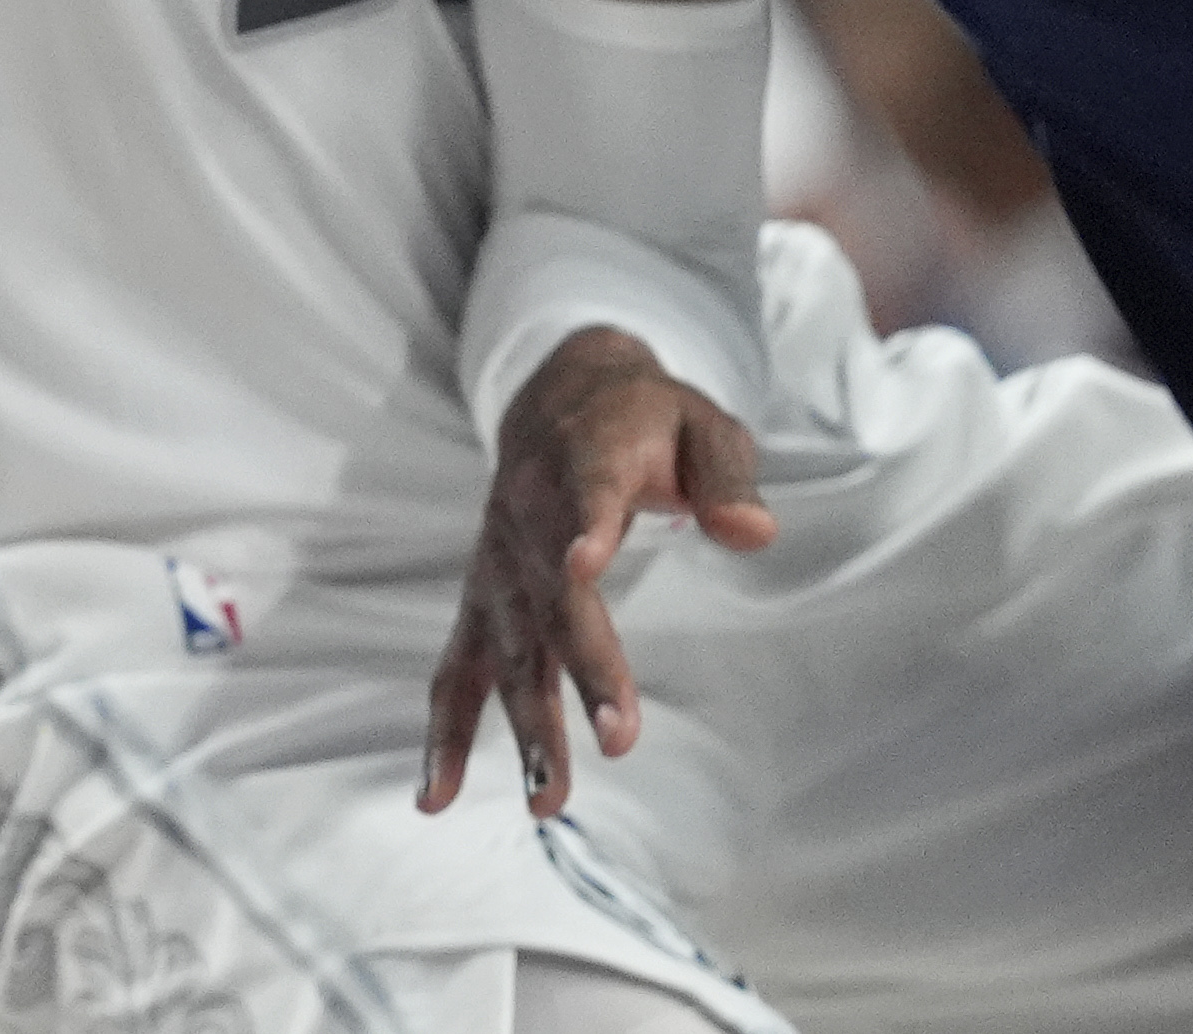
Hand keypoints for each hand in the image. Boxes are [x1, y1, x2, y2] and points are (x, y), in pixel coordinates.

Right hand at [419, 327, 773, 822]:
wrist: (558, 395)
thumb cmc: (646, 420)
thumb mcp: (702, 423)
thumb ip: (726, 477)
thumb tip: (753, 534)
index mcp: (584, 456)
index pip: (586, 492)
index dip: (586, 525)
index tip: (585, 562)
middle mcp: (528, 515)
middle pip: (553, 597)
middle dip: (583, 666)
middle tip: (621, 738)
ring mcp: (498, 565)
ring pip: (508, 649)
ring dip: (525, 722)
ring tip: (548, 797)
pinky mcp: (482, 602)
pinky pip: (454, 670)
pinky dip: (444, 732)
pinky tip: (439, 797)